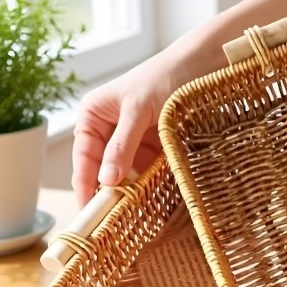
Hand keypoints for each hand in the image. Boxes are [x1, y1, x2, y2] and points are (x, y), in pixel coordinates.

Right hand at [71, 55, 173, 205]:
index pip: (84, 156)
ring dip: (134, 193)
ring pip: (128, 176)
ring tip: (136, 215)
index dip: (84, 183)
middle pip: (104, 170)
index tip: (87, 209)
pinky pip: (150, 174)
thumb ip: (122, 144)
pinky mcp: (156, 150)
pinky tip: (156, 203)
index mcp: (94, 116)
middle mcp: (110, 131)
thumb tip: (106, 179)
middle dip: (110, 193)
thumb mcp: (139, 110)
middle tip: (112, 220)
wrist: (203, 66)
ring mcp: (134, 142)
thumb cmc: (165, 76)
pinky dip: (153, 187)